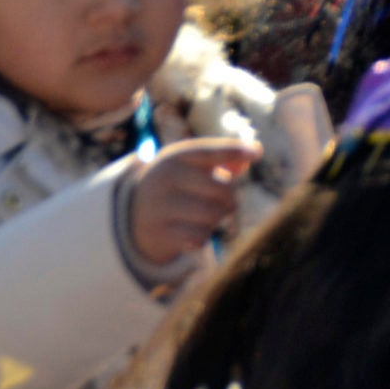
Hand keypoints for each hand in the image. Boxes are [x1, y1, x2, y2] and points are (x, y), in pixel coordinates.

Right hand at [129, 138, 258, 267]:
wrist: (132, 214)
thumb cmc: (178, 184)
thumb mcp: (193, 165)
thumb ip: (224, 157)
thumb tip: (253, 153)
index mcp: (176, 156)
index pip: (210, 152)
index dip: (235, 151)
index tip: (257, 153)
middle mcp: (166, 178)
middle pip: (222, 189)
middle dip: (231, 198)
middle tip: (224, 202)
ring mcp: (161, 206)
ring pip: (213, 215)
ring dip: (218, 219)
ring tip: (206, 216)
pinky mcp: (160, 233)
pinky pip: (200, 237)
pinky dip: (204, 236)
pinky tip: (193, 231)